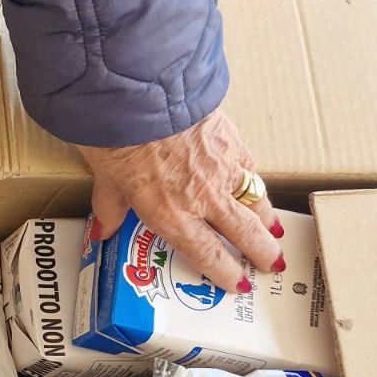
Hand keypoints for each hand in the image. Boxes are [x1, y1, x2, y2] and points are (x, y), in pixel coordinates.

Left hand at [78, 109, 282, 293]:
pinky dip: (255, 181)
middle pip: (243, 232)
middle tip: (272, 265)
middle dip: (261, 252)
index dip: (225, 271)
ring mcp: (223, 169)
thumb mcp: (104, 179)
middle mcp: (203, 198)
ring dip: (266, 219)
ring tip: (274, 231)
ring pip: (255, 201)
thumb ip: (110, 207)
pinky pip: (250, 168)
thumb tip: (103, 230)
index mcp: (171, 215)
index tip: (238, 283)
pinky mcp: (232, 140)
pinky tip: (257, 185)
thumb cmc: (116, 138)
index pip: (207, 253)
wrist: (140, 94)